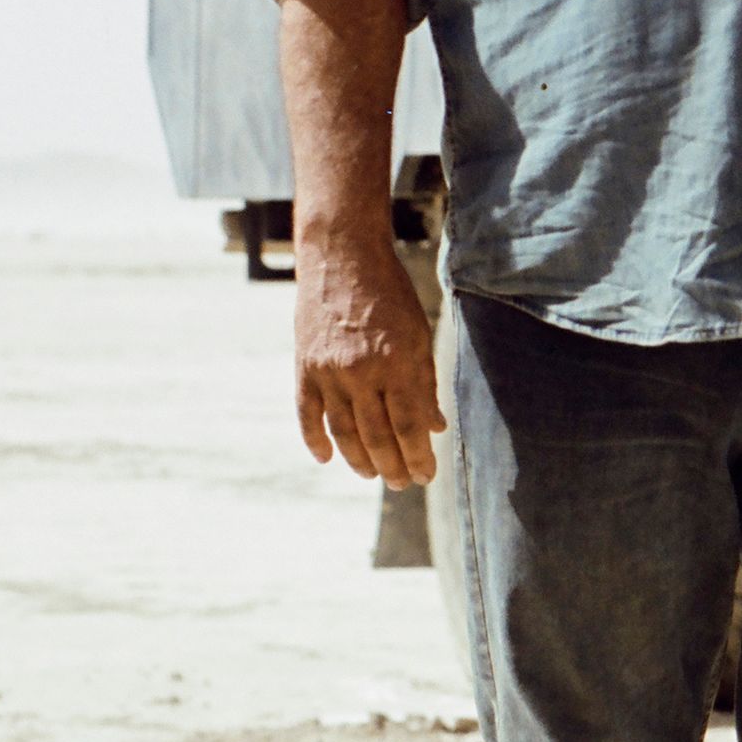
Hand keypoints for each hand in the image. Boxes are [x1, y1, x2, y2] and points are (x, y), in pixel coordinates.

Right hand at [294, 227, 441, 487]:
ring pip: (342, 431)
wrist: (342, 258)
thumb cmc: (391, 294)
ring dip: (359, 460)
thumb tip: (436, 427)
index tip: (427, 475)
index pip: (409, 425)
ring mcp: (328, 371)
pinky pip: (307, 413)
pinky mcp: (304, 367)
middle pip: (377, 435)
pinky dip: (315, 439)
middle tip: (403, 484)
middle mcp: (361, 371)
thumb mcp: (419, 334)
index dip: (419, 456)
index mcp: (397, 362)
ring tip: (373, 476)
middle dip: (393, 466)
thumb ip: (425, 383)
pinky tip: (327, 458)